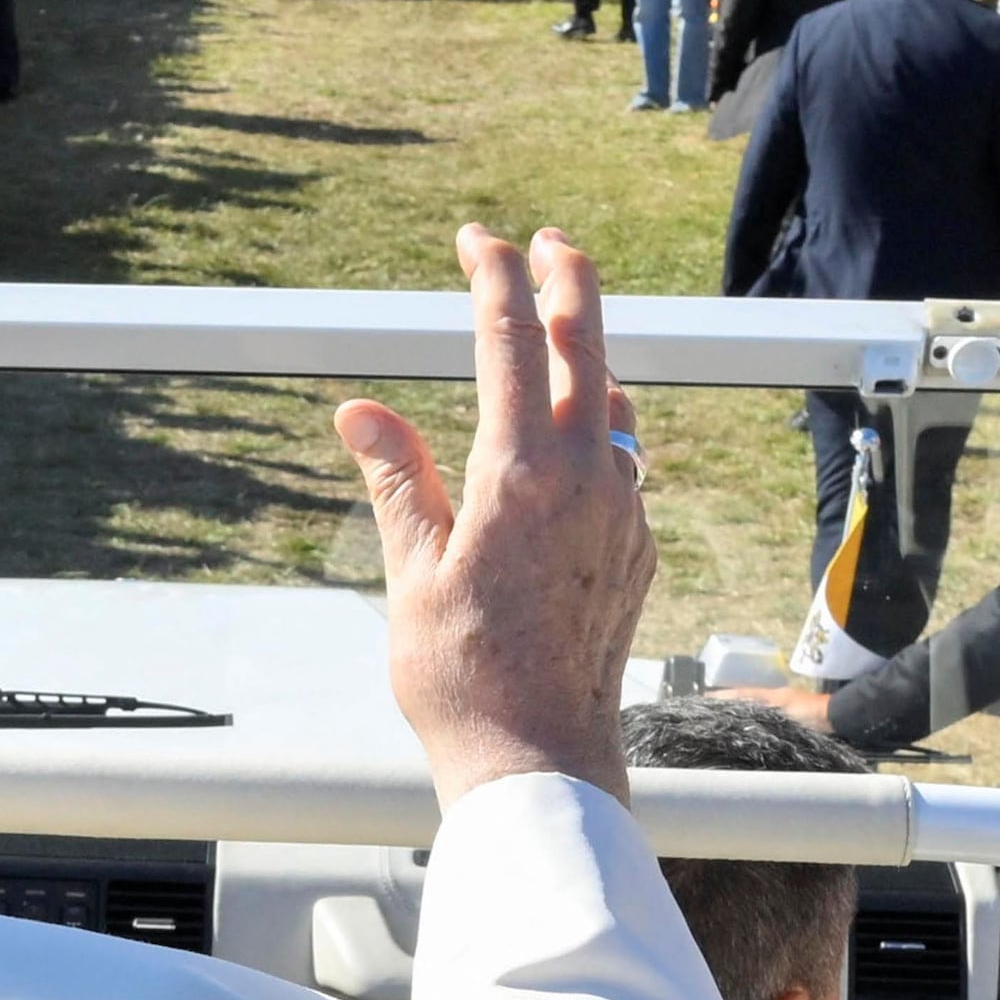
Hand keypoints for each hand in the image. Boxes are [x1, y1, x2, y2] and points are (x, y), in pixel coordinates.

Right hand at [335, 226, 656, 811]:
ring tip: (563, 328)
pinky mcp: (639, 549)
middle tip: (550, 242)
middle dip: (568, 281)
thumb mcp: (411, 571)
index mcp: (521, 473)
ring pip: (615, 405)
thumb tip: (360, 412)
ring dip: (590, 356)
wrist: (539, 760)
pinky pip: (623, 463)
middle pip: (588, 347)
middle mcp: (586, 480)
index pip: (509, 341)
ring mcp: (622, 513)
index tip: (478, 239)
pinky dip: (600, 427)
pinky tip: (578, 433)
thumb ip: (397, 479)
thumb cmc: (462, 677)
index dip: (493, 276)